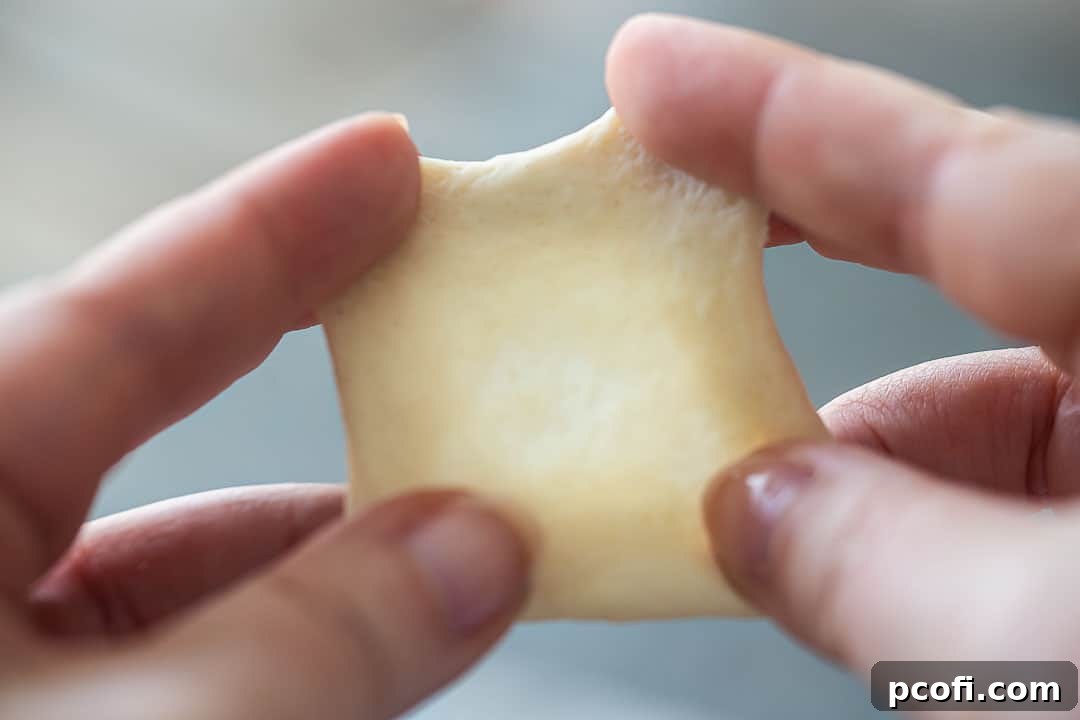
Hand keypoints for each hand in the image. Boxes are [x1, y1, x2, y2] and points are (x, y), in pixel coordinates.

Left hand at [0, 115, 528, 718]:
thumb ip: (316, 637)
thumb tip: (481, 549)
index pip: (119, 316)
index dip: (269, 226)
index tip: (388, 159)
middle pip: (154, 417)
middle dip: (317, 378)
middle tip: (449, 326)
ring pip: (181, 562)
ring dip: (330, 552)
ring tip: (465, 540)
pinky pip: (177, 651)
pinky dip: (290, 643)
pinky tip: (384, 644)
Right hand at [608, 13, 1079, 674]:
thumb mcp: (1045, 641)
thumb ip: (877, 562)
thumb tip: (746, 507)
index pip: (958, 175)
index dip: (782, 114)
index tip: (646, 74)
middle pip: (954, 267)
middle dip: (794, 284)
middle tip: (651, 283)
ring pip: (971, 414)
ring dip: (851, 472)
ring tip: (751, 532)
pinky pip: (1000, 495)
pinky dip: (912, 534)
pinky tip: (854, 587)